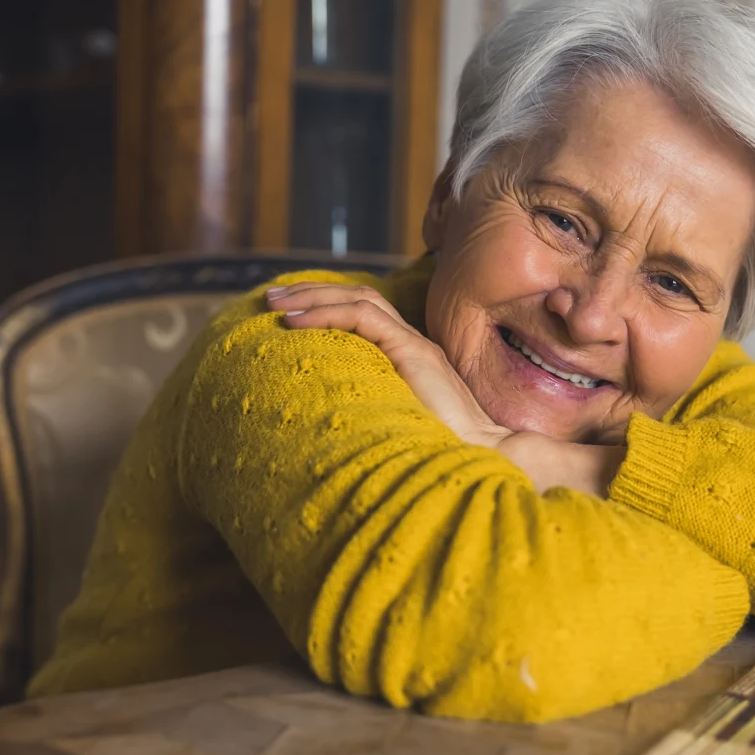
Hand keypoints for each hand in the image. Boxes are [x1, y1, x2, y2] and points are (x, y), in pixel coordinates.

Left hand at [264, 283, 510, 448]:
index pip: (363, 314)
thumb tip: (319, 431)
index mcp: (409, 358)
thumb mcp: (390, 429)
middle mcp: (413, 344)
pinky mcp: (414, 352)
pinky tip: (294, 323)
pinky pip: (363, 318)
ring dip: (313, 296)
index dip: (325, 306)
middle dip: (311, 292)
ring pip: (360, 299)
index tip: (286, 315)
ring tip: (274, 304)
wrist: (484, 461)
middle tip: (270, 297)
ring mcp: (416, 345)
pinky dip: (326, 315)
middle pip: (359, 297)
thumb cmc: (437, 458)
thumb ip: (367, 415)